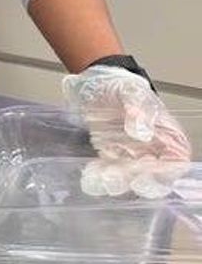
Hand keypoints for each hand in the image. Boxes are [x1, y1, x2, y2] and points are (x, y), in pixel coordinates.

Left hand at [63, 65, 190, 198]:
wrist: (94, 82)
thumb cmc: (119, 85)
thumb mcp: (129, 92)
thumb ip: (138, 110)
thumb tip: (143, 132)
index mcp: (167, 135)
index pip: (176, 161)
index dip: (166, 172)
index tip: (147, 172)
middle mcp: (153, 150)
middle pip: (154, 177)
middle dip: (138, 183)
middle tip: (119, 178)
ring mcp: (131, 155)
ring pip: (129, 179)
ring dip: (116, 183)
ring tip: (100, 178)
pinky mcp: (110, 156)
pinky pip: (107, 172)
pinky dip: (99, 176)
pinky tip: (90, 174)